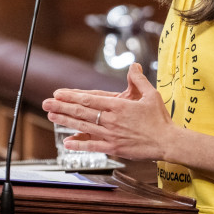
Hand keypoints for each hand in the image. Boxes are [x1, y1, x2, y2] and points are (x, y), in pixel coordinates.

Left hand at [42, 63, 174, 160]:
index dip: (72, 96)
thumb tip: (133, 65)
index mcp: (119, 106)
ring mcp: (111, 135)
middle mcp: (112, 120)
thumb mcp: (151, 94)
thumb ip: (139, 79)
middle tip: (46, 103)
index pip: (90, 100)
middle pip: (82, 113)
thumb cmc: (160, 118)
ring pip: (84, 127)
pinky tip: (67, 142)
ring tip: (51, 116)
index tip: (59, 93)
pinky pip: (92, 146)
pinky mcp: (114, 149)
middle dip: (62, 107)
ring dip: (66, 122)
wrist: (167, 141)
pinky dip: (79, 144)